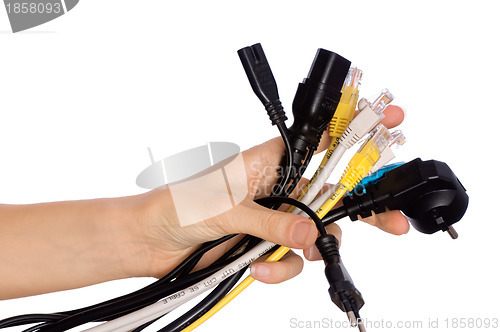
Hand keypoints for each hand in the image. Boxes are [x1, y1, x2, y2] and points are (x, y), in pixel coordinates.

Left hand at [133, 105, 408, 283]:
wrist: (152, 241)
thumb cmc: (178, 205)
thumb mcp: (227, 209)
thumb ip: (272, 223)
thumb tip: (310, 234)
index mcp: (269, 162)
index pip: (320, 145)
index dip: (355, 137)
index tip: (389, 127)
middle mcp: (278, 188)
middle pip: (330, 196)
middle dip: (358, 211)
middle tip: (391, 223)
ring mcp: (274, 218)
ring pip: (315, 234)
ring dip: (306, 251)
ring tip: (285, 258)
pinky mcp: (266, 244)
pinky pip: (292, 260)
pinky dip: (279, 269)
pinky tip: (258, 269)